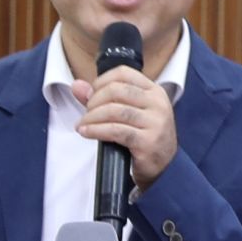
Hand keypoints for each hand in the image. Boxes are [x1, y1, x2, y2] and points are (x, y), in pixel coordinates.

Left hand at [78, 69, 178, 188]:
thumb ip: (102, 97)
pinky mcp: (147, 141)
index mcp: (154, 91)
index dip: (101, 81)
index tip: (91, 94)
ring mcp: (155, 122)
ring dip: (92, 117)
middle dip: (94, 101)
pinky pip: (115, 131)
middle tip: (87, 113)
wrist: (164, 167)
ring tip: (83, 125)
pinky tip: (87, 132)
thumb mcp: (128, 113)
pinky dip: (96, 130)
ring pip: (114, 110)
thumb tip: (77, 86)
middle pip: (116, 90)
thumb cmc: (144, 137)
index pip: (123, 73)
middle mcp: (157, 103)